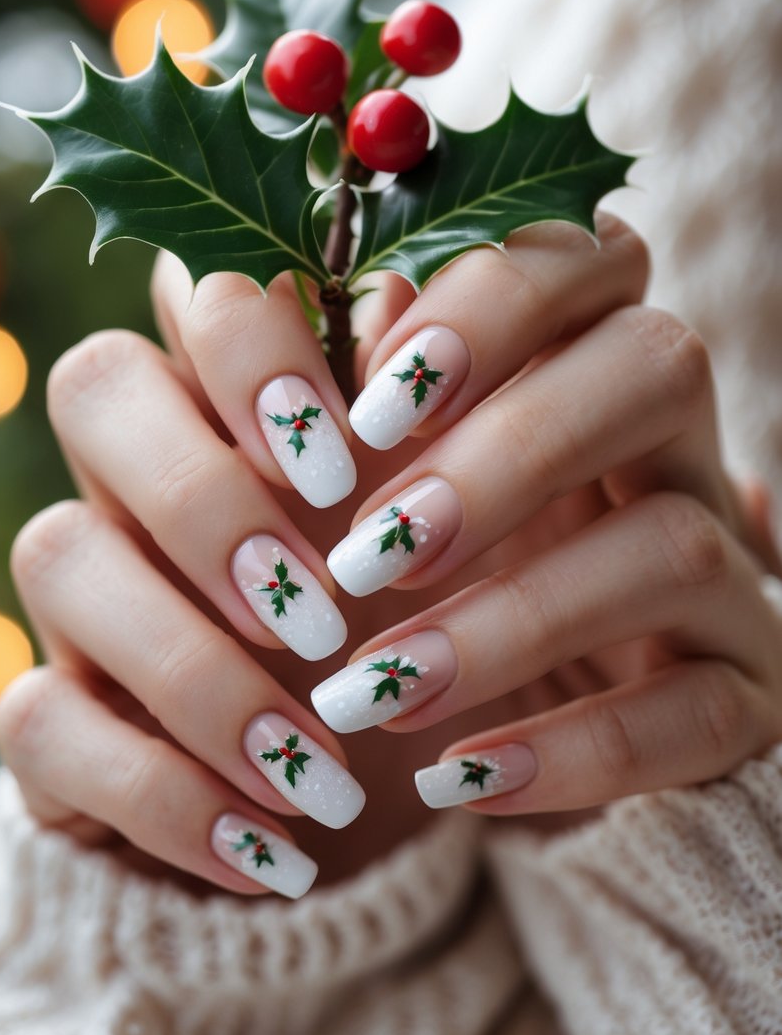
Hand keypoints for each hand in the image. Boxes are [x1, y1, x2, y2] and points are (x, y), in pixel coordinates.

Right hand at [0, 254, 382, 899]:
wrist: (372, 796)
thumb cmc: (430, 631)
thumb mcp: (459, 543)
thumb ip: (439, 436)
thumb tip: (422, 341)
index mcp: (248, 393)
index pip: (199, 290)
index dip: (251, 348)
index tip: (346, 460)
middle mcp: (147, 462)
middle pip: (95, 385)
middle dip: (206, 492)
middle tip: (319, 610)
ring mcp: (88, 580)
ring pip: (58, 550)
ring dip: (192, 665)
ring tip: (320, 767)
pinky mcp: (54, 706)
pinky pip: (39, 721)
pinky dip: (161, 795)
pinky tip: (275, 853)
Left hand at [311, 213, 781, 815]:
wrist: (492, 728)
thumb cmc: (407, 569)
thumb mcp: (359, 472)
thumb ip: (335, 383)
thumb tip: (296, 302)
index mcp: (582, 358)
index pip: (592, 256)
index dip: (491, 305)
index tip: (367, 403)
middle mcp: (675, 444)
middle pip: (660, 368)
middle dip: (507, 454)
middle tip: (369, 552)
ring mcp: (727, 566)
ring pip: (676, 543)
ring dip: (510, 621)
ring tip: (371, 690)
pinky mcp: (744, 691)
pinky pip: (703, 711)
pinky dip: (575, 749)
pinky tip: (457, 778)